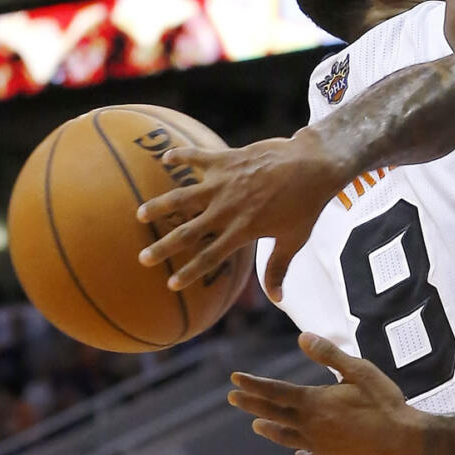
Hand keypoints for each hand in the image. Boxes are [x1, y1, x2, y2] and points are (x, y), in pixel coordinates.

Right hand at [136, 128, 345, 299]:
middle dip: (163, 247)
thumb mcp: (293, 240)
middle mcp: (227, 209)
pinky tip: (166, 158)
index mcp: (242, 231)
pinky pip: (197, 157)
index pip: (210, 258)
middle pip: (187, 232)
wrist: (313, 166)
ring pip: (182, 196)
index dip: (189, 273)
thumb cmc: (306, 206)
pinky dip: (180, 155)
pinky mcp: (227, 160)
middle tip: (143, 258)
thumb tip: (277, 299)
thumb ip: (278, 268)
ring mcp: (224, 183)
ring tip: (140, 214)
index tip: (171, 285)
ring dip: (160, 205)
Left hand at [227, 333, 431, 454]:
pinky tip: (300, 453)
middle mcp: (311, 426)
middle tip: (233, 398)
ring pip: (287, 438)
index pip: (275, 392)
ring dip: (270, 430)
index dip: (253, 384)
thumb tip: (302, 338)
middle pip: (274, 414)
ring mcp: (320, 446)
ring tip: (257, 425)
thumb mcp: (359, 371)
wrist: (403, 442)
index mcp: (314, 402)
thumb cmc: (383, 402)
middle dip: (252, 404)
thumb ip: (329, 355)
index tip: (235, 379)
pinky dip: (301, 454)